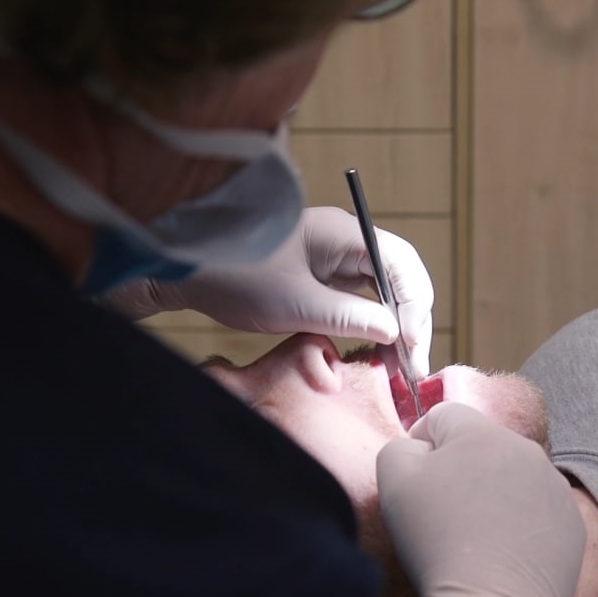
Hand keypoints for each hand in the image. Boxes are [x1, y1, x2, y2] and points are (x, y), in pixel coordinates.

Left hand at [108, 207, 433, 375]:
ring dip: (396, 324)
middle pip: (399, 276)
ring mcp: (335, 256)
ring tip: (400, 364)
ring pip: (385, 289)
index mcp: (343, 233)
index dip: (414, 307)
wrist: (183, 266)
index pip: (401, 264)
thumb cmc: (232, 274)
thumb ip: (348, 316)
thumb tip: (393, 331)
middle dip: (411, 320)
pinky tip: (377, 349)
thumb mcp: (292, 304)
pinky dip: (375, 323)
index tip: (412, 346)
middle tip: (413, 365)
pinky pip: (363, 297)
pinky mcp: (322, 274)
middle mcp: (346, 240)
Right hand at [377, 403, 585, 596]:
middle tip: (444, 510)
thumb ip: (399, 447)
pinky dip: (520, 521)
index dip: (422, 443)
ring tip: (475, 533)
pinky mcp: (571, 520)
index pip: (443, 416)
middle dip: (460, 467)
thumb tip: (420, 447)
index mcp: (482, 433)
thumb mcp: (394, 482)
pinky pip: (538, 508)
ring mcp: (554, 485)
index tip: (417, 480)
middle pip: (481, 444)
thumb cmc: (439, 541)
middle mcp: (525, 449)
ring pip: (512, 475)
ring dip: (493, 492)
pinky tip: (503, 548)